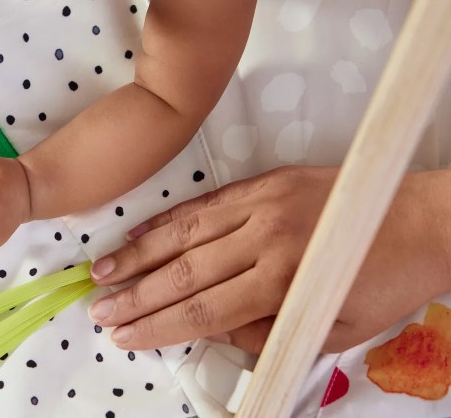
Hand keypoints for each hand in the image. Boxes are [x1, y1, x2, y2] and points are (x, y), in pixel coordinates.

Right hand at [87, 166, 450, 353]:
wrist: (422, 217)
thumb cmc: (383, 278)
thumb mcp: (336, 327)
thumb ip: (272, 332)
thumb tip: (218, 329)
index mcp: (285, 282)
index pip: (204, 310)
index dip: (157, 326)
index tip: (124, 336)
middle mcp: (265, 240)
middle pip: (184, 274)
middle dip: (136, 296)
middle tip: (99, 309)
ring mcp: (261, 204)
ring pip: (184, 233)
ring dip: (139, 256)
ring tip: (103, 273)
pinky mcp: (263, 181)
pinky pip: (204, 202)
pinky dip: (167, 219)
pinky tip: (137, 234)